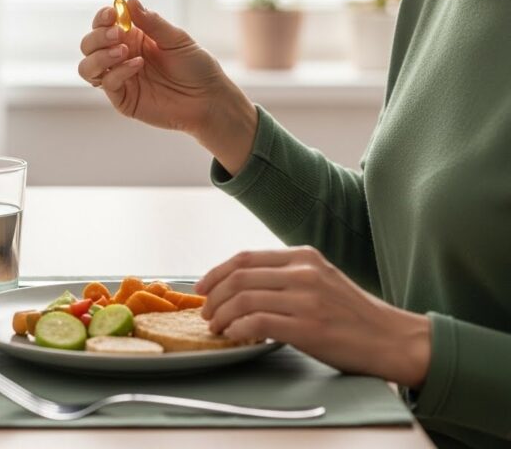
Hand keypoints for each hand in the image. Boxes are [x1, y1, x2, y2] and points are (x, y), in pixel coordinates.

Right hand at [77, 0, 257, 174]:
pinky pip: (107, 84)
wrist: (208, 98)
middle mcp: (121, 57)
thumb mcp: (176, 38)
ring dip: (99, 56)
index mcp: (132, 38)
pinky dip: (117, 72)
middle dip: (98, 37)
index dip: (102, 18)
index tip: (112, 13)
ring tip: (122, 51)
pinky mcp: (123, 99)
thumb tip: (129, 0)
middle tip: (117, 34)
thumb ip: (151, 22)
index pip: (103, 25)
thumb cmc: (195, 66)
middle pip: (89, 44)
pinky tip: (137, 66)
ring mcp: (119, 78)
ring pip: (87, 67)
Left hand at [195, 246, 431, 387]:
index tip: (202, 288)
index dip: (215, 273)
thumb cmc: (353, 315)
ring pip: (242, 299)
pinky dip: (237, 330)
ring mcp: (306, 299)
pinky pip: (257, 323)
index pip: (244, 258)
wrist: (393, 339)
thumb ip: (286, 276)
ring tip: (217, 327)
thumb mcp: (321, 280)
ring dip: (221, 315)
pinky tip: (235, 336)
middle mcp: (304, 272)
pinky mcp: (308, 327)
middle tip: (206, 314)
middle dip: (213, 297)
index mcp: (304, 256)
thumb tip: (239, 286)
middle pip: (238, 277)